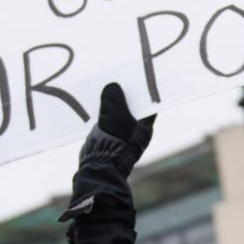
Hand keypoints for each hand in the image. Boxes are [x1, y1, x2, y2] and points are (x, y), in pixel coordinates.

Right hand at [58, 83, 155, 223]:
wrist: (97, 168)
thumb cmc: (112, 141)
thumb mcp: (114, 114)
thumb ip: (114, 98)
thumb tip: (112, 87)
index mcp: (145, 127)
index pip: (148, 104)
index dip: (143, 89)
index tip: (137, 75)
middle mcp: (136, 132)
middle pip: (132, 108)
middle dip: (124, 94)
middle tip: (117, 76)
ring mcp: (121, 136)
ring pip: (117, 114)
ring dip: (111, 102)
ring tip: (104, 85)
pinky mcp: (108, 139)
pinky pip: (106, 120)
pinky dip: (102, 112)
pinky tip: (94, 101)